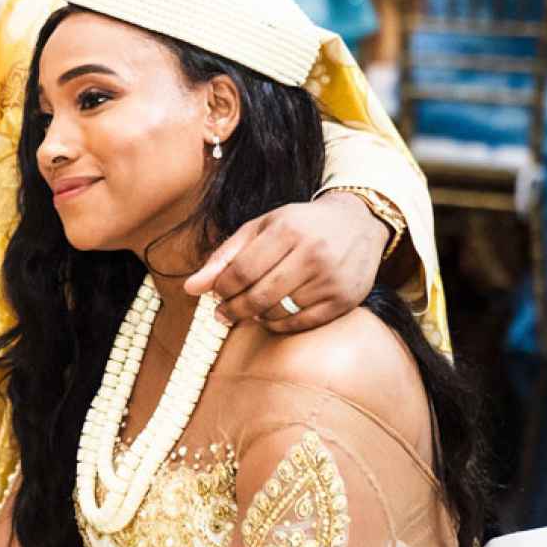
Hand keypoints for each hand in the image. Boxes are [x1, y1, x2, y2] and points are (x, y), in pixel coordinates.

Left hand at [185, 192, 386, 332]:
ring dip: (257, 316)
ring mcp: (331, 279)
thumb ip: (224, 257)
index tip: (215, 294)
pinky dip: (280, 325)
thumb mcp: (260, 228)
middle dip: (234, 308)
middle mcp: (312, 254)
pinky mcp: (344, 300)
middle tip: (222, 313)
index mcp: (287, 230)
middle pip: (259, 295)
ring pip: (279, 312)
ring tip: (251, 308)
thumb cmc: (299, 225)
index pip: (241, 271)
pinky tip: (272, 315)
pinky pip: (302, 324)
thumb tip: (190, 288)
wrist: (357, 222)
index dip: (222, 288)